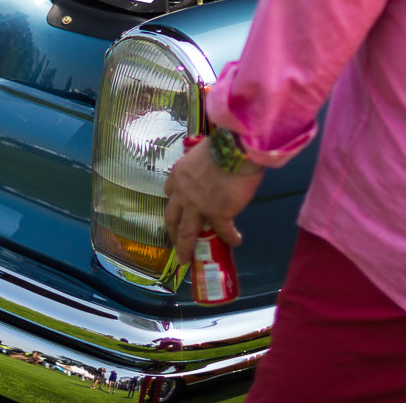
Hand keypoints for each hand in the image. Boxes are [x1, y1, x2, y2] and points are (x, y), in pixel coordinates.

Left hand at [164, 135, 264, 253]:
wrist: (236, 150)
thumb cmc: (223, 146)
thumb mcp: (200, 153)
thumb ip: (200, 168)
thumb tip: (211, 175)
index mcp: (178, 175)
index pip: (169, 192)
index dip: (173, 203)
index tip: (177, 210)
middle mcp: (183, 193)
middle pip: (172, 219)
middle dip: (172, 234)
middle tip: (175, 245)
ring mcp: (199, 206)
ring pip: (187, 233)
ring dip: (186, 248)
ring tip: (187, 259)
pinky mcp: (218, 214)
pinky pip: (223, 232)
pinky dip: (230, 237)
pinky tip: (235, 241)